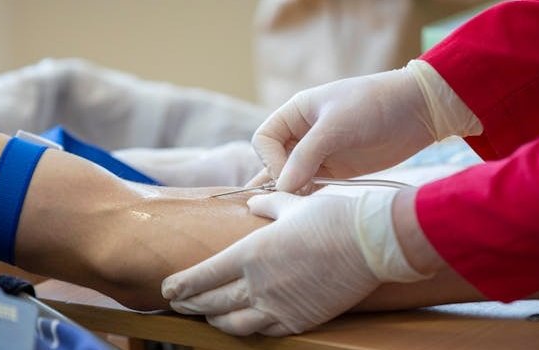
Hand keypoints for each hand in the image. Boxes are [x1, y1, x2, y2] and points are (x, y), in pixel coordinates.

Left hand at [161, 189, 428, 335]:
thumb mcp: (293, 203)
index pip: (203, 276)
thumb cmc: (332, 216)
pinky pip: (263, 332)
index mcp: (250, 253)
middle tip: (177, 305)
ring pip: (233, 324)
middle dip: (190, 304)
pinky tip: (242, 326)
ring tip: (207, 316)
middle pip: (211, 302)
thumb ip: (268, 205)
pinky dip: (246, 330)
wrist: (372, 242)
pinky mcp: (299, 321)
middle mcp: (257, 284)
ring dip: (214, 320)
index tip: (166, 290)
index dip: (180, 286)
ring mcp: (278, 306)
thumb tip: (256, 202)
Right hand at [251, 60, 480, 191]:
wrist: (418, 111)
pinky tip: (306, 211)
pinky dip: (306, 198)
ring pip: (291, 177)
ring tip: (292, 211)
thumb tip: (282, 187)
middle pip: (273, 161)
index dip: (270, 161)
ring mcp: (319, 153)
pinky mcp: (336, 171)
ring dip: (290, 193)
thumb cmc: (374, 105)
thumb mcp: (337, 125)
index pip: (264, 141)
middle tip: (290, 199)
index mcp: (296, 113)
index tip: (289, 176)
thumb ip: (307, 155)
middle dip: (277, 180)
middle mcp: (302, 133)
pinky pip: (311, 187)